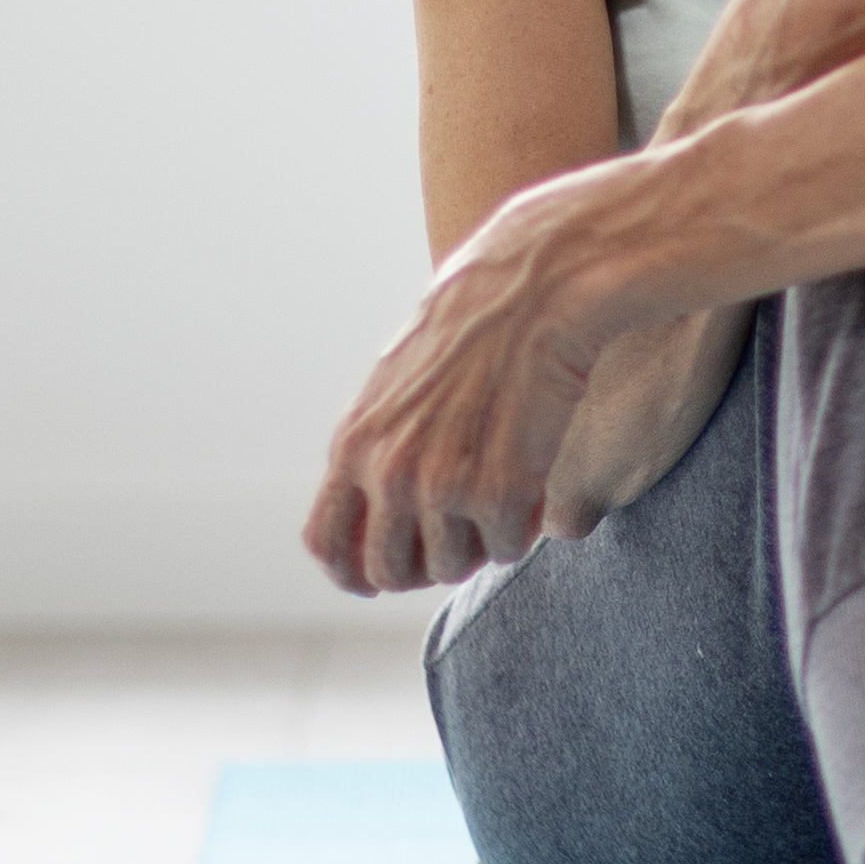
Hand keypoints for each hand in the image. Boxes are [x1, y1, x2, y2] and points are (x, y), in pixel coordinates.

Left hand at [301, 191, 634, 595]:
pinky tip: (536, 482)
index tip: (383, 577)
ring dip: (480, 544)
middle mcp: (387, 473)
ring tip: (505, 497)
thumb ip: (383, 442)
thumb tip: (383, 501)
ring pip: (453, 566)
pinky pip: (509, 548)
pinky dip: (525, 527)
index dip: (354, 572)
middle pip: (389, 570)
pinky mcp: (500, 492)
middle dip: (426, 563)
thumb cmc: (479, 320)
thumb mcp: (401, 379)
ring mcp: (441, 487)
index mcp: (354, 442)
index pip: (327, 544)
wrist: (537, 286)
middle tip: (462, 536)